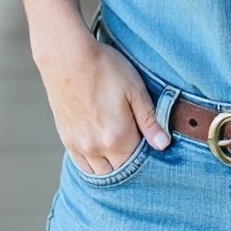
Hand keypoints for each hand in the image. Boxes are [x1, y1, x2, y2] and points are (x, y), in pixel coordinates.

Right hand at [36, 25, 170, 175]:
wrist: (66, 57)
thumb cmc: (104, 68)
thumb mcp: (135, 89)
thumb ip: (149, 120)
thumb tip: (163, 144)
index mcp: (117, 137)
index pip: (138, 162)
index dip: (147, 156)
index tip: (151, 143)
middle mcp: (97, 148)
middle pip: (119, 171)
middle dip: (131, 163)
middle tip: (137, 144)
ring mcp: (79, 145)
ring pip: (100, 172)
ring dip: (112, 167)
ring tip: (120, 150)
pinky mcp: (66, 139)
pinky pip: (82, 165)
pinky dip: (94, 166)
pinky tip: (101, 154)